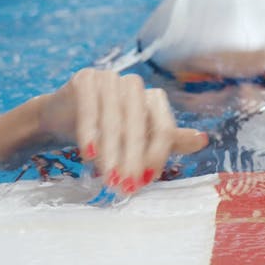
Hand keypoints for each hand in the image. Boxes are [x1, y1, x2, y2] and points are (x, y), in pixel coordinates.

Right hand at [39, 68, 207, 193]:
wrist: (61, 117)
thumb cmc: (105, 129)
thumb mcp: (138, 138)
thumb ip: (168, 140)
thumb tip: (203, 140)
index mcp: (152, 98)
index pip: (163, 127)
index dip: (157, 155)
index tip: (145, 181)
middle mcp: (134, 85)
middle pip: (139, 124)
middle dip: (133, 158)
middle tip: (126, 186)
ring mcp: (109, 77)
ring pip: (114, 117)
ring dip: (111, 150)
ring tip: (107, 177)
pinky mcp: (85, 78)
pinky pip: (89, 106)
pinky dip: (89, 131)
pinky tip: (88, 154)